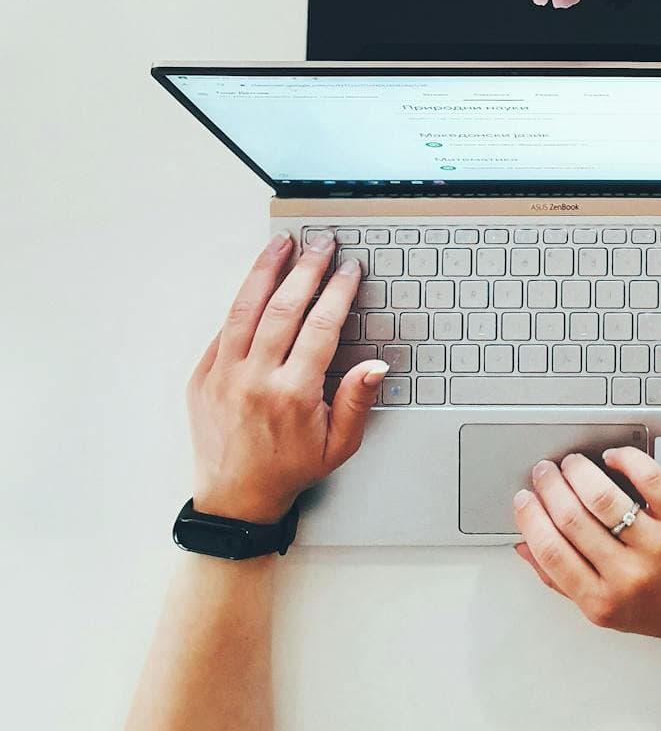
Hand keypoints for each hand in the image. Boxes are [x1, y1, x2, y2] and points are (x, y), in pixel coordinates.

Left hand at [186, 231, 386, 523]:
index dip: (338, 291)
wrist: (235, 499)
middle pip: (284, 307)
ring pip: (245, 308)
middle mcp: (254, 379)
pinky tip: (256, 281)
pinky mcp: (202, 377)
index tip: (349, 269)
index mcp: (292, 394)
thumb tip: (376, 366)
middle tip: (322, 244)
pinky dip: (242, 301)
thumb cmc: (289, 469)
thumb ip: (358, 401)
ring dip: (266, 271)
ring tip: (282, 244)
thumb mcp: (339, 444)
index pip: (321, 325)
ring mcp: (223, 376)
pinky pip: (223, 329)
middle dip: (307, 269)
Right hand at [512, 446, 660, 655]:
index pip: (551, 551)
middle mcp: (627, 575)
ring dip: (579, 471)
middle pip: (572, 519)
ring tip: (573, 463)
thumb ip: (563, 581)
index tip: (525, 498)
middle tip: (545, 472)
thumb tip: (526, 548)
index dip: (531, 518)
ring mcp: (657, 545)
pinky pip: (648, 478)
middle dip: (551, 487)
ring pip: (603, 497)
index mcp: (601, 601)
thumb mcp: (607, 609)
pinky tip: (615, 457)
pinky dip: (626, 460)